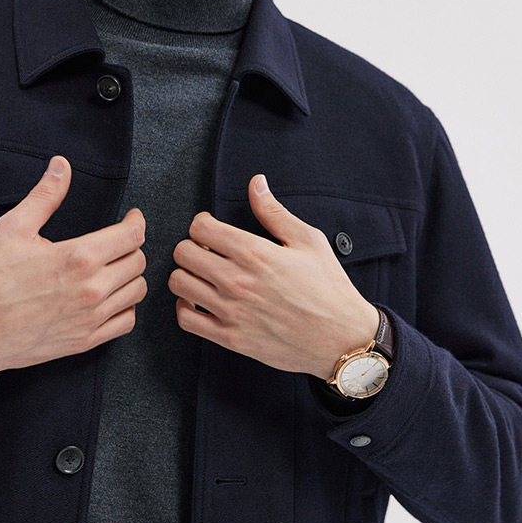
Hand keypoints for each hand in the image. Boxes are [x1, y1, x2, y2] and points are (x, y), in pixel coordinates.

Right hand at [0, 156, 146, 379]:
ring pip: (136, 291)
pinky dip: (125, 306)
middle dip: (131, 245)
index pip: (132, 235)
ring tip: (116, 266)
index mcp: (78, 257)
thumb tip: (61, 166)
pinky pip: (126, 321)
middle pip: (138, 261)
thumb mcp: (14, 228)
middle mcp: (91, 289)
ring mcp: (91, 318)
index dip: (136, 221)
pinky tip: (111, 296)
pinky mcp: (85, 340)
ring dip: (130, 275)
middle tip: (118, 241)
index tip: (132, 218)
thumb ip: (45, 196)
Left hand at [168, 174, 377, 378]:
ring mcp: (231, 311)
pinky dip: (185, 306)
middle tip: (207, 250)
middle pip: (183, 253)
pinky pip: (186, 319)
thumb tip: (256, 184)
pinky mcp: (230, 338)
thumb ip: (274, 212)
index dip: (203, 223)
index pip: (200, 228)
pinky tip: (199, 299)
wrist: (342, 338)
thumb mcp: (308, 241)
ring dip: (187, 273)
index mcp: (255, 253)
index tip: (212, 229)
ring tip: (203, 273)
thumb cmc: (328, 288)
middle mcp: (237, 281)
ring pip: (179, 283)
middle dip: (192, 246)